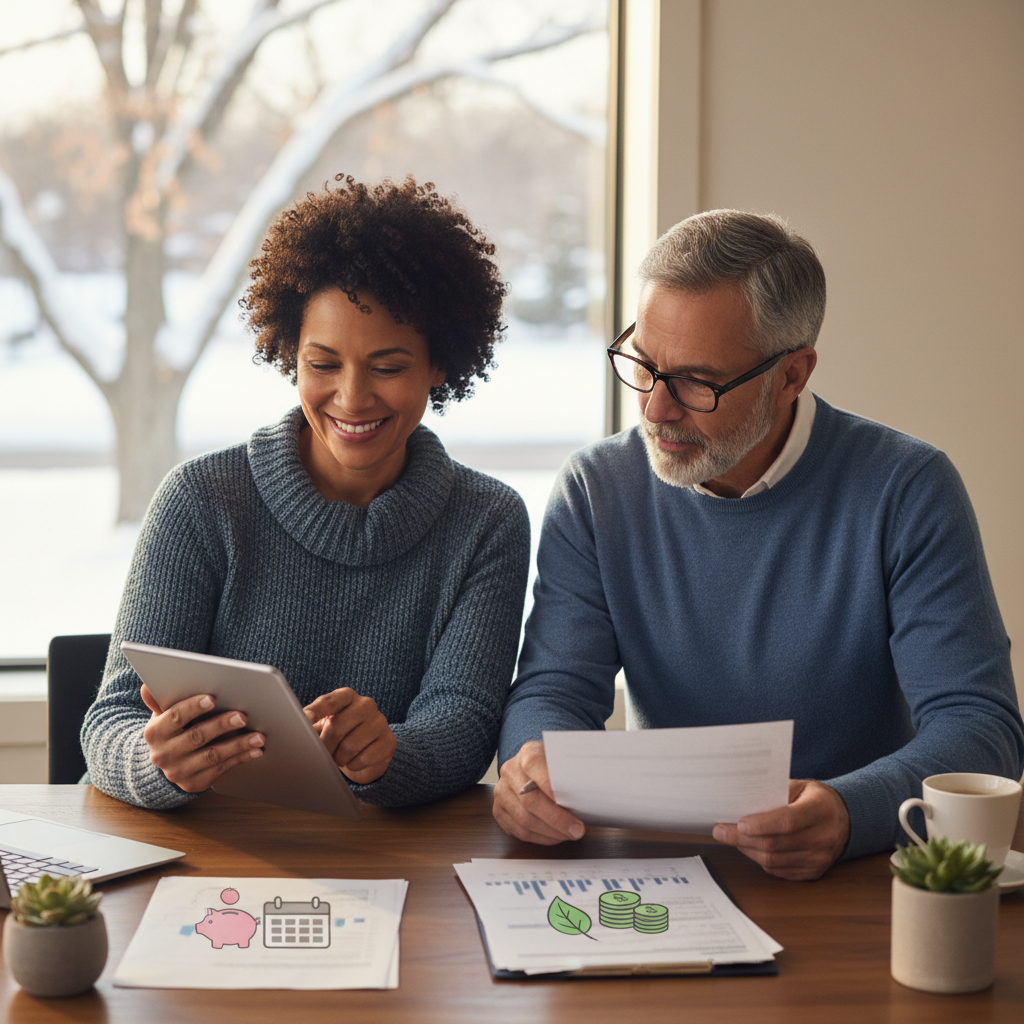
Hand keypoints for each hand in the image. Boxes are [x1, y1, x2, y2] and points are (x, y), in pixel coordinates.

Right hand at [141, 684, 264, 791]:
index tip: (213, 698)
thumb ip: (161, 699)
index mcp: (154, 732)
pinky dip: (240, 759)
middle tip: (243, 716)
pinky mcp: (194, 784)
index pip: (174, 717)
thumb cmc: (172, 729)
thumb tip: (147, 686)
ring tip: (259, 736)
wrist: (166, 761)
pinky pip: (221, 769)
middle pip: (197, 737)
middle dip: (222, 725)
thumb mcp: (163, 714)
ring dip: (238, 745)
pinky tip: (255, 750)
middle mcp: (163, 754)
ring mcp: (178, 772)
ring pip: (212, 756)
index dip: (193, 707)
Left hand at [303, 688, 395, 783]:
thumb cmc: (339, 734)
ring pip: (350, 746)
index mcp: (347, 696)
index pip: (330, 701)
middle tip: (322, 754)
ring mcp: (380, 721)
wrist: (365, 750)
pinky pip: (365, 758)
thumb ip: (310, 721)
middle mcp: (366, 704)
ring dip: (339, 758)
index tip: (306, 719)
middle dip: (325, 746)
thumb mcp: (323, 724)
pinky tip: (354, 762)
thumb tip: (297, 724)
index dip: (316, 711)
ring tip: (338, 758)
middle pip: (336, 727)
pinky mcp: (389, 741)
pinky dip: (354, 765)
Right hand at [492, 740, 585, 844]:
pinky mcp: (499, 812)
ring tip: (569, 834)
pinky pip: (520, 832)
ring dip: (551, 832)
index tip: (568, 799)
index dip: (550, 783)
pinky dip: (541, 837)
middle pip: (530, 799)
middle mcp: (510, 771)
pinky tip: (555, 836)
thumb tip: (586, 792)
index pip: (535, 765)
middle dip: (557, 818)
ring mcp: (502, 792)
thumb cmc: (553, 769)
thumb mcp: (562, 762)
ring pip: (525, 819)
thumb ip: (570, 772)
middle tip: (577, 829)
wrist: (532, 770)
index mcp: (527, 753)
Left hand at [712, 779, 849, 879]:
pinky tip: (749, 848)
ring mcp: (820, 859)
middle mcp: (823, 837)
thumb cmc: (816, 799)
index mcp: (820, 810)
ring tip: (730, 838)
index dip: (761, 824)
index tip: (738, 823)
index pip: (788, 821)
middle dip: (742, 839)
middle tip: (720, 831)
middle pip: (776, 844)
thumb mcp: (800, 786)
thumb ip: (776, 793)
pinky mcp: (814, 872)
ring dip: (747, 850)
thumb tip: (742, 801)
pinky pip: (779, 871)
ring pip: (774, 861)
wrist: (846, 820)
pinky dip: (760, 860)